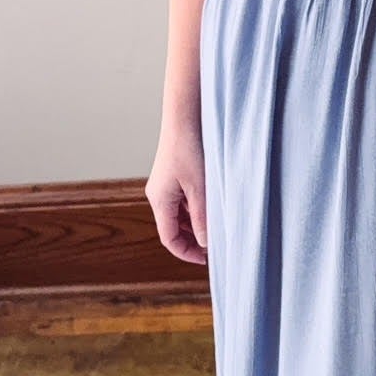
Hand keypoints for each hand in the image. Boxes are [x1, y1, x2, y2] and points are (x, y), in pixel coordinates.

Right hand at [144, 124, 208, 266]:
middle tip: (216, 243)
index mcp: (160, 200)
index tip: (208, 259)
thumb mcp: (200, 188)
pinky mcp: (173, 176)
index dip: (187, 252)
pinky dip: (196, 208)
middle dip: (193, 239)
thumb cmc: (190, 148)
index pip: (169, 239)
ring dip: (196, 223)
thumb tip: (205, 242)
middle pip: (173, 228)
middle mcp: (158, 195)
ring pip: (179, 215)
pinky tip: (212, 204)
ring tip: (217, 224)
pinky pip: (183, 200)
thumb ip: (202, 217)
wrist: (185, 116)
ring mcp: (165, 185)